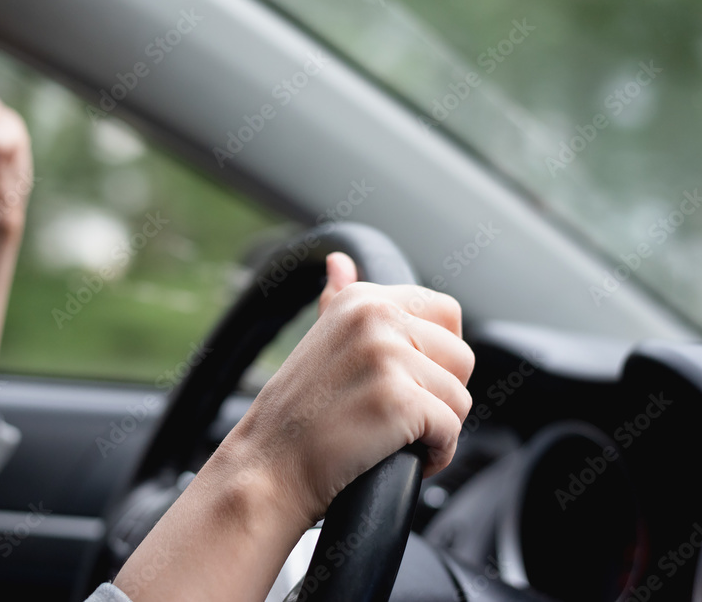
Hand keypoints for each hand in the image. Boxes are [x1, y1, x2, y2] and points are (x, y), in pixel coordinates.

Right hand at [224, 251, 473, 524]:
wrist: (267, 467)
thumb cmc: (296, 414)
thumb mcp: (318, 341)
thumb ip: (338, 300)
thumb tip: (341, 261)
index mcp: (362, 298)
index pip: (446, 313)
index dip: (435, 357)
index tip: (398, 381)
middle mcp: (376, 317)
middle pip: (461, 357)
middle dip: (439, 394)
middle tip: (390, 414)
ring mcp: (387, 357)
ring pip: (460, 397)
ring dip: (436, 429)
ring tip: (390, 437)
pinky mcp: (399, 400)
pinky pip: (451, 431)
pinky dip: (434, 454)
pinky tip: (396, 456)